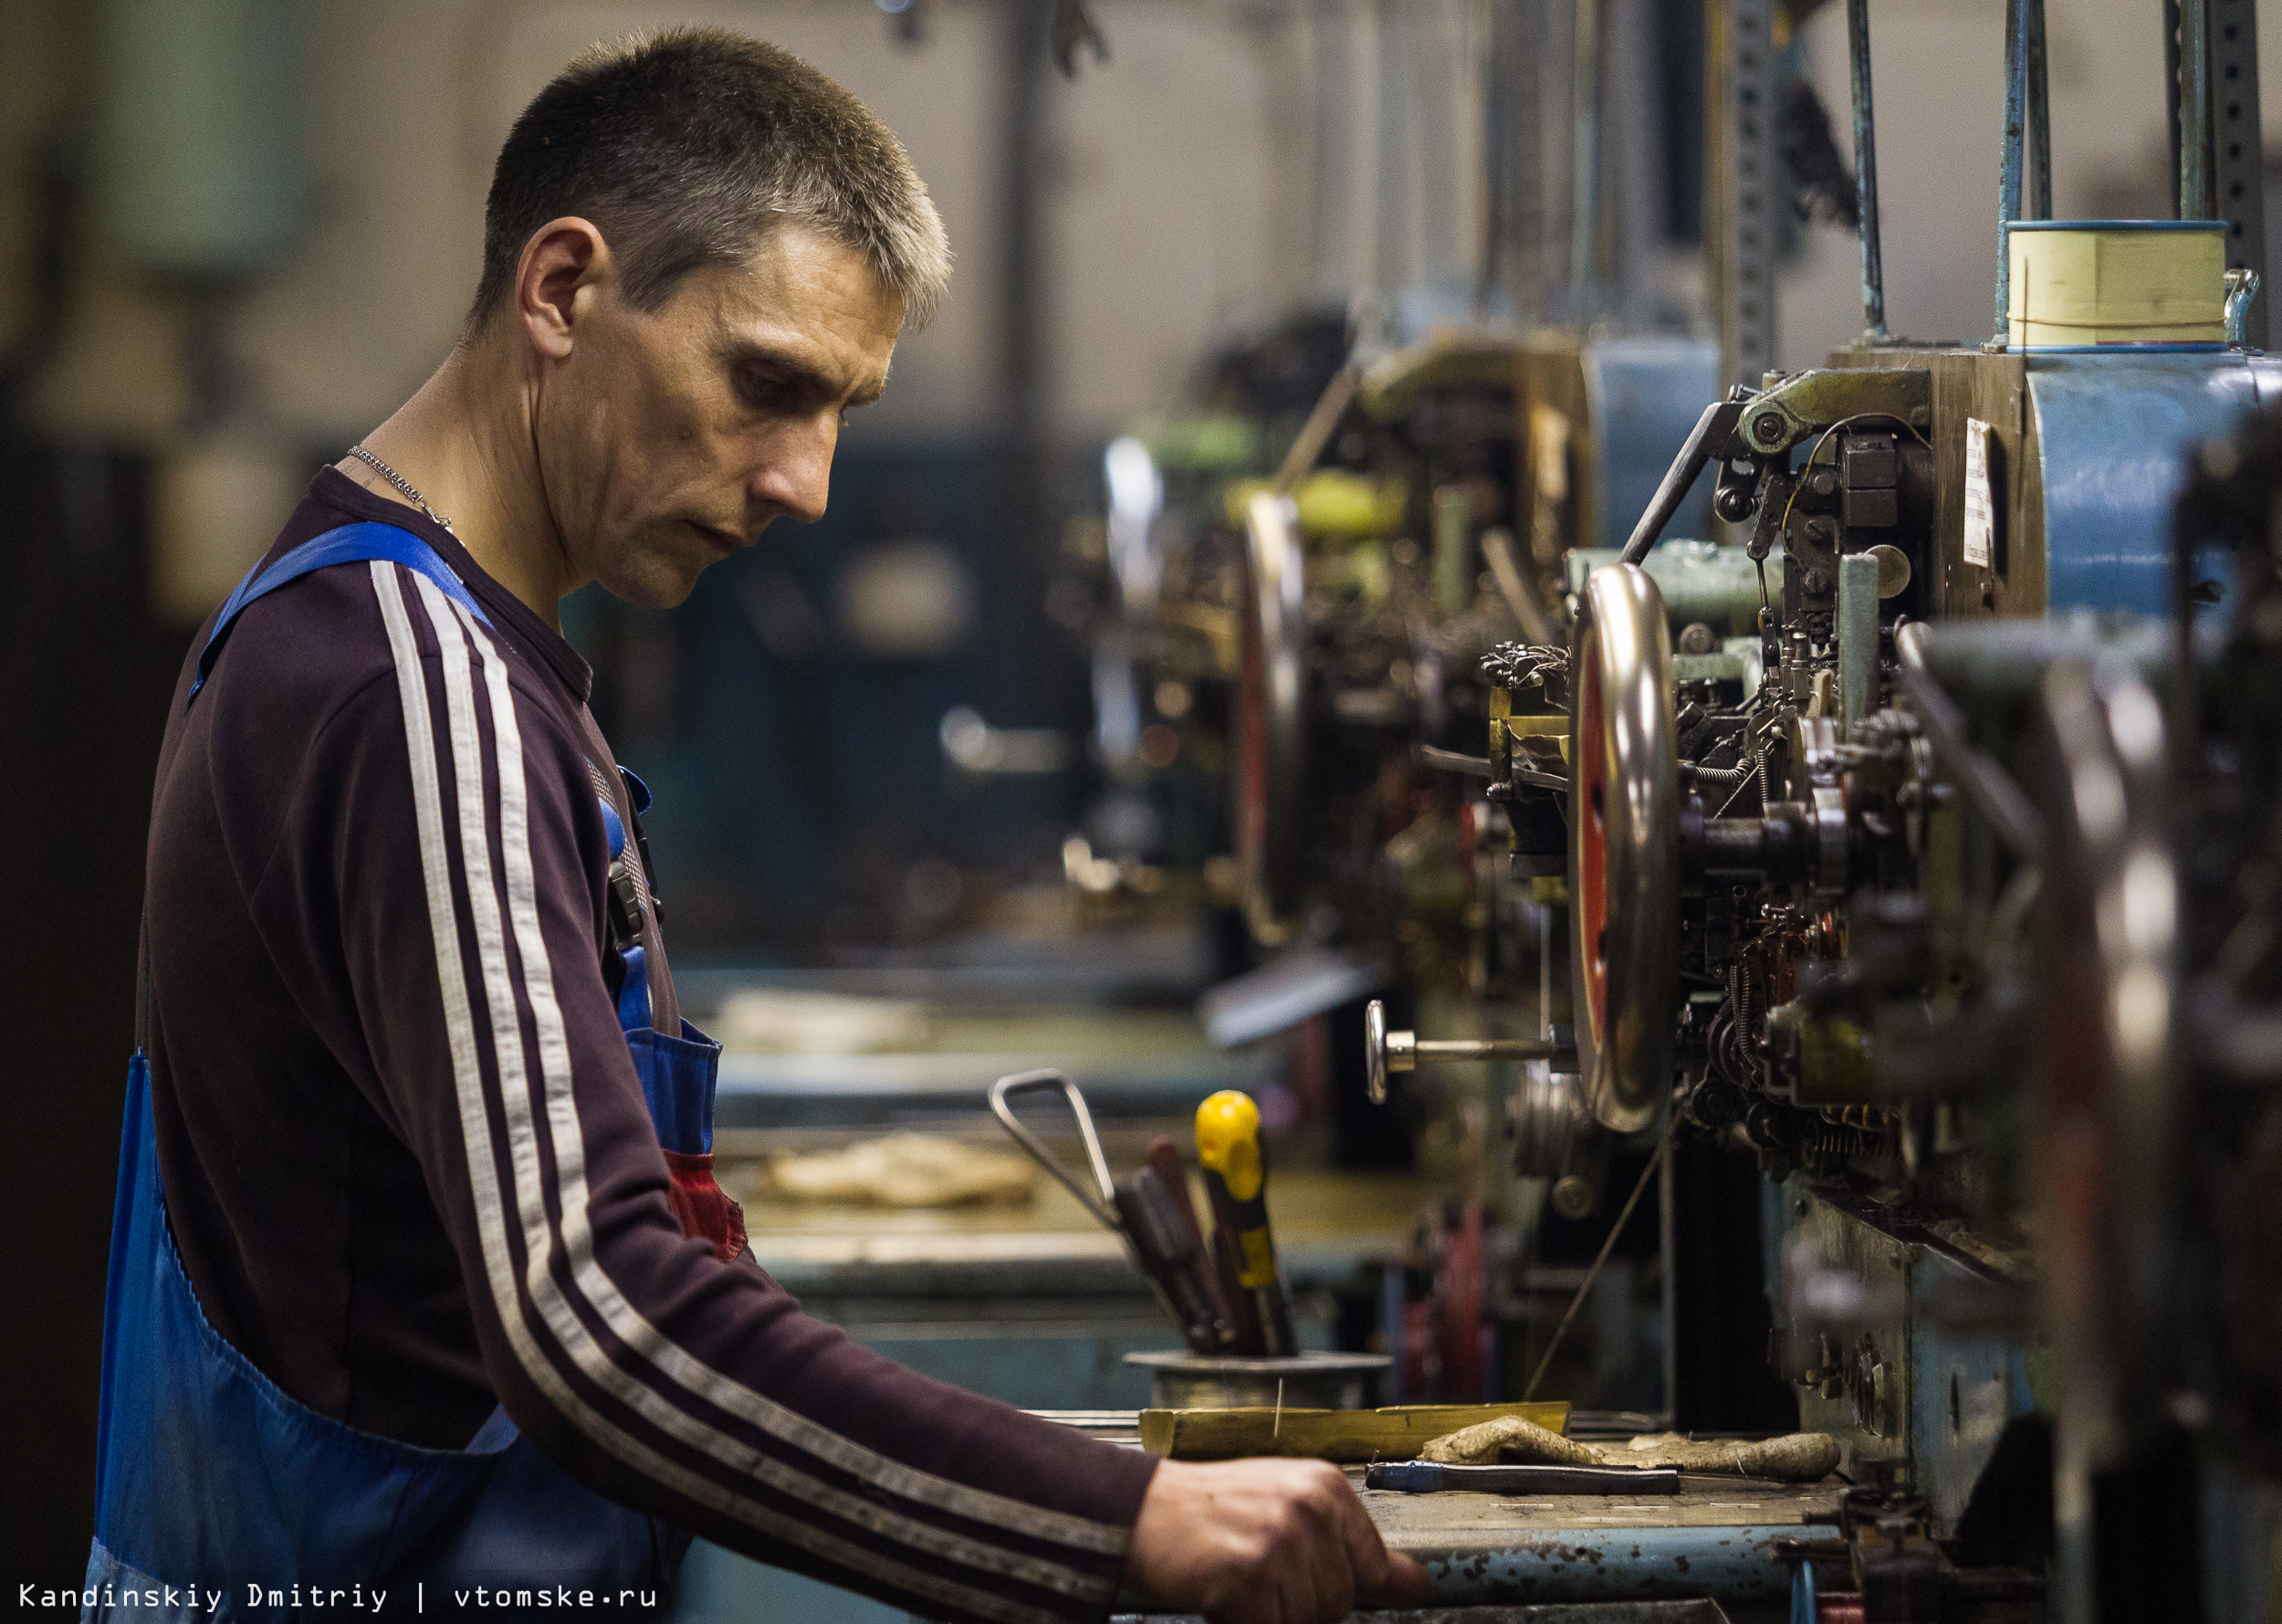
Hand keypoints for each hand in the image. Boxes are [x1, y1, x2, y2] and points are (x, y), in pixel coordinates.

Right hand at [1122, 1457, 1429, 1622]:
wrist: (1140, 1510)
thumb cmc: (1210, 1511)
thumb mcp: (1287, 1509)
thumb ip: (1351, 1549)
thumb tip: (1416, 1585)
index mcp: (1326, 1487)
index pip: (1374, 1568)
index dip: (1336, 1585)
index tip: (1301, 1577)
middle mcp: (1310, 1508)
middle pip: (1339, 1603)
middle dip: (1298, 1604)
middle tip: (1255, 1571)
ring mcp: (1281, 1542)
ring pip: (1308, 1621)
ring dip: (1271, 1614)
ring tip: (1239, 1578)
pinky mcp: (1250, 1576)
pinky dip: (1244, 1622)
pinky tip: (1224, 1593)